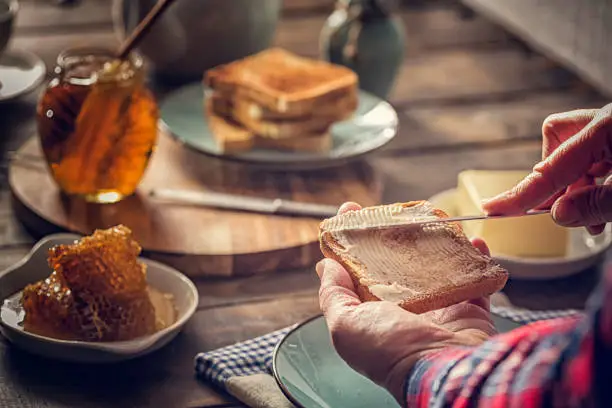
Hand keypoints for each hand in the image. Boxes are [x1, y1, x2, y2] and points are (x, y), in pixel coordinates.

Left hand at [316, 202, 495, 403]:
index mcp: (371, 314)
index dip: (350, 239)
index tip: (350, 211)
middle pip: (395, 263)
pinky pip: (474, 280)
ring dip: (435, 243)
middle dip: (393, 234)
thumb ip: (333, 295)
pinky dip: (476, 261)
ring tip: (433, 220)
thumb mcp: (345, 324)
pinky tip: (474, 242)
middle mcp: (402, 311)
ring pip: (434, 268)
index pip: (355, 269)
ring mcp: (437, 310)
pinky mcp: (468, 310)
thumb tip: (325, 266)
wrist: (443, 371)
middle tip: (393, 209)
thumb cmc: (390, 350)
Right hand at [482, 105, 611, 233]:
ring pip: (575, 152)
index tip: (492, 207)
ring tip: (597, 216)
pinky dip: (594, 182)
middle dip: (555, 180)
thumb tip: (558, 214)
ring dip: (578, 186)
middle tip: (563, 210)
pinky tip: (606, 204)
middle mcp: (606, 120)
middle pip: (555, 142)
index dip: (520, 194)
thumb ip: (596, 205)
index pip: (550, 168)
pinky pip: (595, 155)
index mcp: (607, 128)